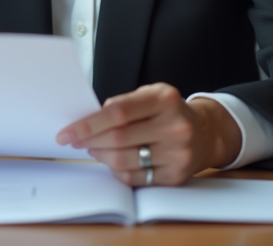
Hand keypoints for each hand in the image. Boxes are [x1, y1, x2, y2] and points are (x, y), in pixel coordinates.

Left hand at [55, 83, 242, 185]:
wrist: (205, 132)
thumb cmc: (169, 112)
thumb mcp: (151, 95)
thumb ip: (123, 104)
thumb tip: (87, 121)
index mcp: (165, 99)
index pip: (118, 112)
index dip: (88, 124)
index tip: (67, 131)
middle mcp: (175, 126)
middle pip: (118, 138)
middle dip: (89, 141)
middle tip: (75, 140)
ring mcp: (178, 153)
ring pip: (123, 161)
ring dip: (100, 156)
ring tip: (94, 148)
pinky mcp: (176, 176)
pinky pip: (135, 178)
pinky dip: (117, 170)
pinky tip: (113, 161)